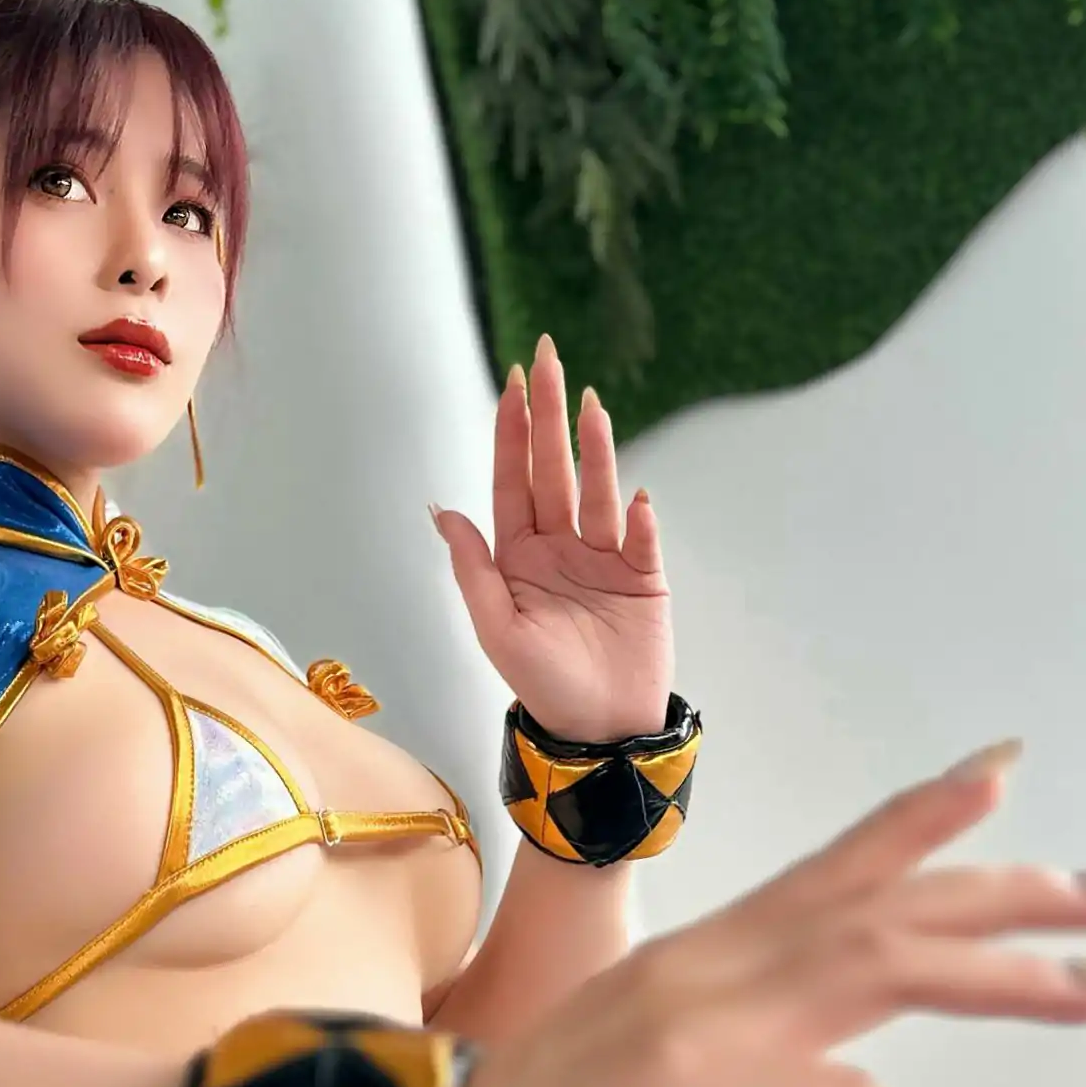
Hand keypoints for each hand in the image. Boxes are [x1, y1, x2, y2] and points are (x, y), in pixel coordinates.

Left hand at [431, 333, 673, 743]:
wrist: (597, 728)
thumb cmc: (542, 684)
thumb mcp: (496, 630)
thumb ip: (473, 568)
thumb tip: (442, 511)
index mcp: (519, 555)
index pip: (512, 481)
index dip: (511, 432)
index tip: (511, 383)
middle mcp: (559, 545)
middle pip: (554, 469)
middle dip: (548, 415)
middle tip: (547, 358)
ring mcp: (603, 556)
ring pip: (596, 491)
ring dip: (594, 449)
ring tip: (588, 406)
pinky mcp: (643, 576)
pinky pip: (640, 538)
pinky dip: (636, 517)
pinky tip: (631, 497)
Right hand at [460, 746, 1085, 1086]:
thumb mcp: (631, 1062)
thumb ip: (705, 1040)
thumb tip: (768, 1061)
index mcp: (700, 959)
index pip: (833, 868)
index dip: (924, 821)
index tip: (1004, 780)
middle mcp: (712, 966)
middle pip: (884, 903)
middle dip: (1006, 895)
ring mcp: (703, 1019)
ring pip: (881, 964)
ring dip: (1002, 978)